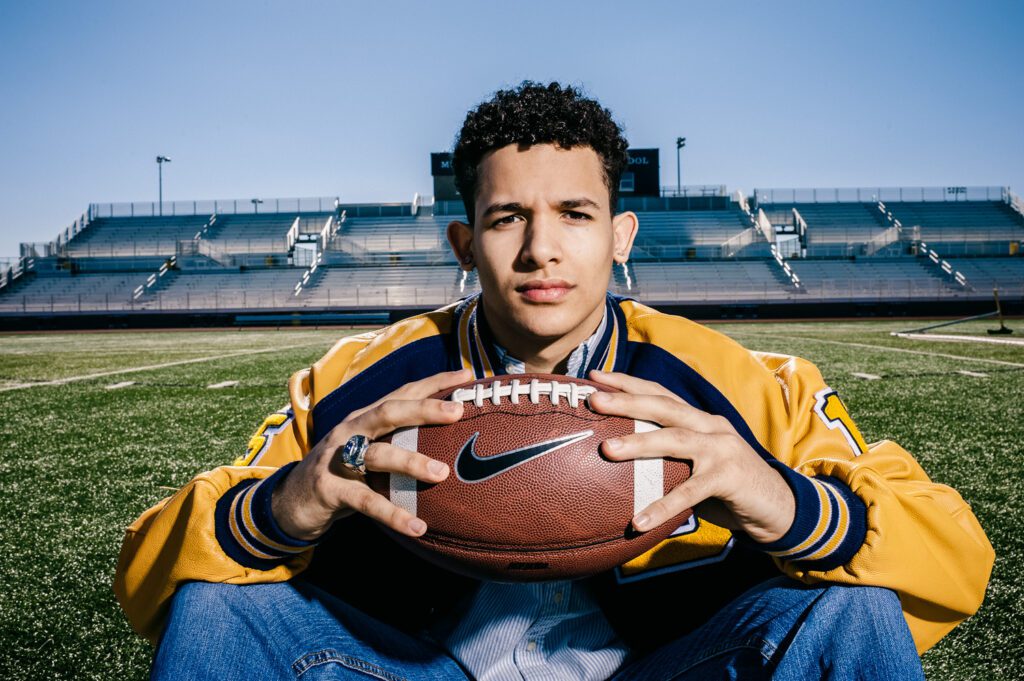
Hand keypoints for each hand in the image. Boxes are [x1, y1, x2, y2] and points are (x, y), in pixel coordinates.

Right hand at [271, 368, 471, 541]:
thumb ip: (399, 445)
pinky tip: (417, 526)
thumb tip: (453, 446)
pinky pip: (366, 502)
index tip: (466, 376)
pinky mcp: (330, 489)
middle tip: (457, 412)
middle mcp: (351, 430)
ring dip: (411, 462)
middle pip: (388, 412)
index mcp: (364, 417)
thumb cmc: (344, 474)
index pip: (402, 392)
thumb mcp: (370, 453)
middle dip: (424, 409)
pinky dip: (393, 514)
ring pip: (377, 454)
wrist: (292, 501)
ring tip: (442, 473)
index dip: (433, 382)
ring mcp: (337, 458)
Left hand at [586, 370, 794, 543]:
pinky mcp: (730, 477)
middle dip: (627, 400)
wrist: (779, 508)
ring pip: (675, 439)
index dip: (628, 382)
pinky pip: (690, 493)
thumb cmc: (728, 487)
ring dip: (640, 443)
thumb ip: (670, 458)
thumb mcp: (698, 464)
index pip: (660, 393)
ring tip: (607, 450)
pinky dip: (663, 506)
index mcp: (700, 419)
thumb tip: (620, 461)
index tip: (595, 376)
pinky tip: (638, 521)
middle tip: (593, 400)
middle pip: (664, 406)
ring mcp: (722, 449)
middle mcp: (710, 426)